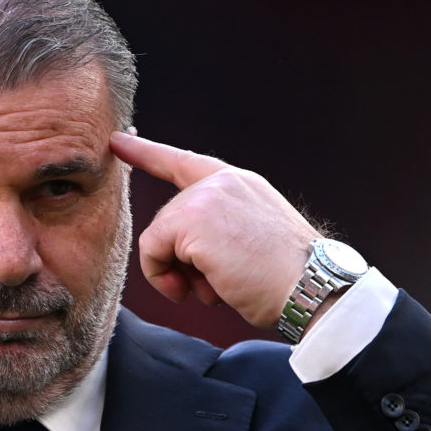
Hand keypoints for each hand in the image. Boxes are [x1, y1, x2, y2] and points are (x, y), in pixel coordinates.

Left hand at [111, 131, 319, 329]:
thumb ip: (216, 231)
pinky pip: (151, 250)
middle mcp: (221, 182)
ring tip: (215, 287)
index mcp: (239, 184)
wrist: (312, 288)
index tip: (118, 140)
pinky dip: (162, 276)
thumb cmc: (287, 279)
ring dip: (176, 272)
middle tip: (214, 284)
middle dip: (180, 259)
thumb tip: (178, 255)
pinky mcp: (191, 219)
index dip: (147, 152)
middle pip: (167, 220)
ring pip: (158, 237)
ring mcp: (206, 196)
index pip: (184, 161)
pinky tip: (196, 289)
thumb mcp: (252, 240)